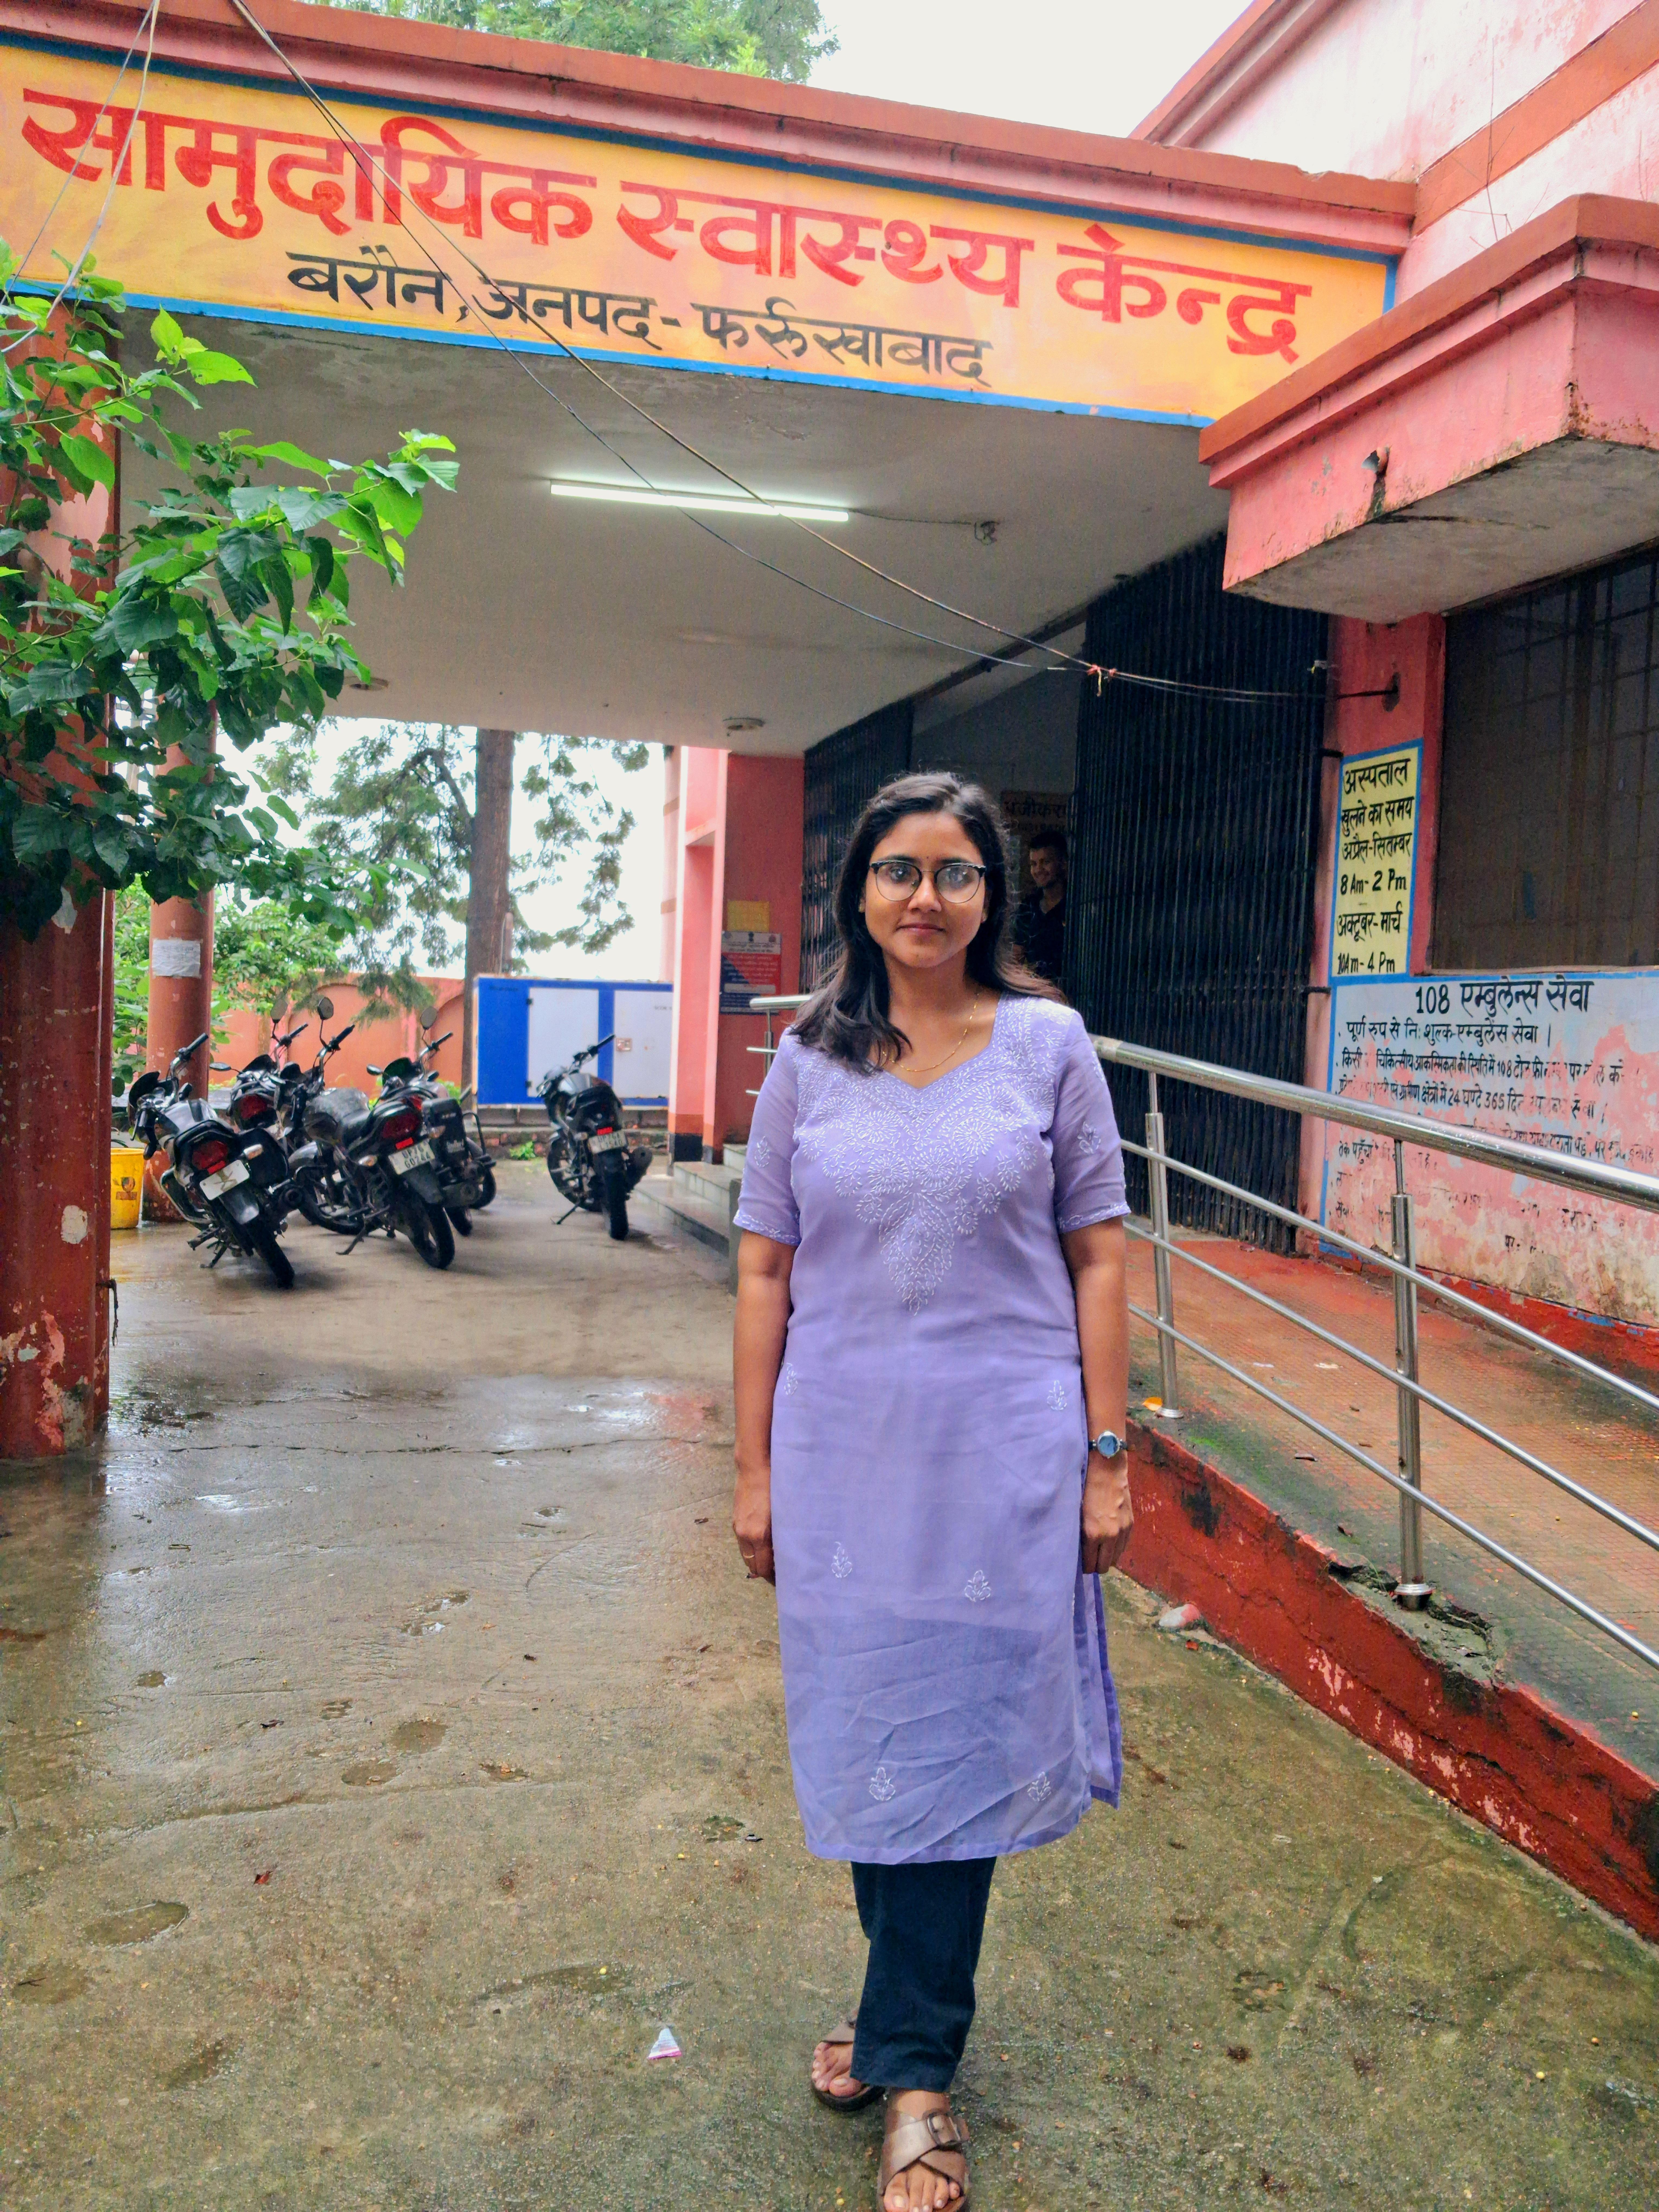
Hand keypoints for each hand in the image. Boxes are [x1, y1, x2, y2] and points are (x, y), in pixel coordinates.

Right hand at [732, 1461, 775, 1584]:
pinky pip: (742, 1545)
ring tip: (772, 1562)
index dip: (773, 1577)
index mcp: (758, 1535)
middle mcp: (745, 1535)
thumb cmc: (775, 1488)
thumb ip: (782, 1536)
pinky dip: (751, 1551)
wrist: (754, 1468)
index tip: (785, 1580)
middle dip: (764, 1573)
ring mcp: (737, 1529)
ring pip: (746, 1556)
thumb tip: (786, 1554)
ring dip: (757, 1562)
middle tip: (780, 1574)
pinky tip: (762, 1547)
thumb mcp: (783, 1514)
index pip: (763, 1567)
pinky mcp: (735, 1522)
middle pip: (752, 1566)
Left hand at [1081, 1448, 1132, 1575]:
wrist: (1107, 1469)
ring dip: (1107, 1558)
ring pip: (1116, 1558)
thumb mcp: (1077, 1513)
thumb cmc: (1086, 1488)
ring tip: (1099, 1552)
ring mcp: (1122, 1531)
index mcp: (1093, 1533)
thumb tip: (1079, 1551)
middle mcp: (1110, 1536)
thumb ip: (1080, 1534)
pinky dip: (1117, 1548)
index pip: (1090, 1564)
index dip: (1085, 1567)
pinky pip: (1124, 1546)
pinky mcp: (1131, 1524)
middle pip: (1104, 1566)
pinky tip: (1109, 1543)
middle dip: (1096, 1566)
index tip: (1081, 1565)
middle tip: (1090, 1560)